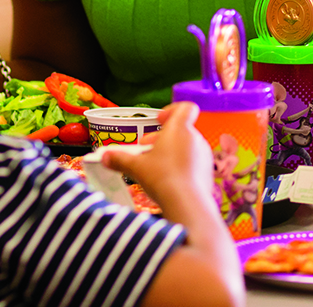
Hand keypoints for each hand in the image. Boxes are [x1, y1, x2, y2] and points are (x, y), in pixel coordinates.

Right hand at [100, 102, 214, 212]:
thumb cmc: (162, 178)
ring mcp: (203, 154)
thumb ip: (120, 159)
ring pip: (185, 146)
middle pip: (179, 130)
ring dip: (170, 152)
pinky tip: (169, 180)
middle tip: (145, 150)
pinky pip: (193, 162)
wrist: (187, 204)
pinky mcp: (207, 171)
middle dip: (161, 138)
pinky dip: (181, 165)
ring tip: (155, 167)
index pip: (185, 108)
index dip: (172, 110)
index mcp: (180, 128)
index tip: (158, 120)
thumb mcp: (137, 167)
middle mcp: (195, 137)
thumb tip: (105, 156)